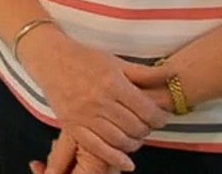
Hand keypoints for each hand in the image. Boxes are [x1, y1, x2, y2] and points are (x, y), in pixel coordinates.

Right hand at [20, 31, 167, 170]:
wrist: (50, 58)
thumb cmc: (84, 58)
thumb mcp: (115, 61)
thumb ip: (144, 73)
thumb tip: (171, 76)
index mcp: (113, 83)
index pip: (147, 111)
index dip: (160, 118)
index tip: (160, 117)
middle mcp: (99, 101)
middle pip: (136, 127)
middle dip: (147, 129)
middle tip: (146, 125)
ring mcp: (84, 115)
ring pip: (119, 140)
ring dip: (134, 143)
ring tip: (135, 137)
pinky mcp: (72, 125)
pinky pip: (96, 147)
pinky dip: (114, 158)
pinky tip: (126, 163)